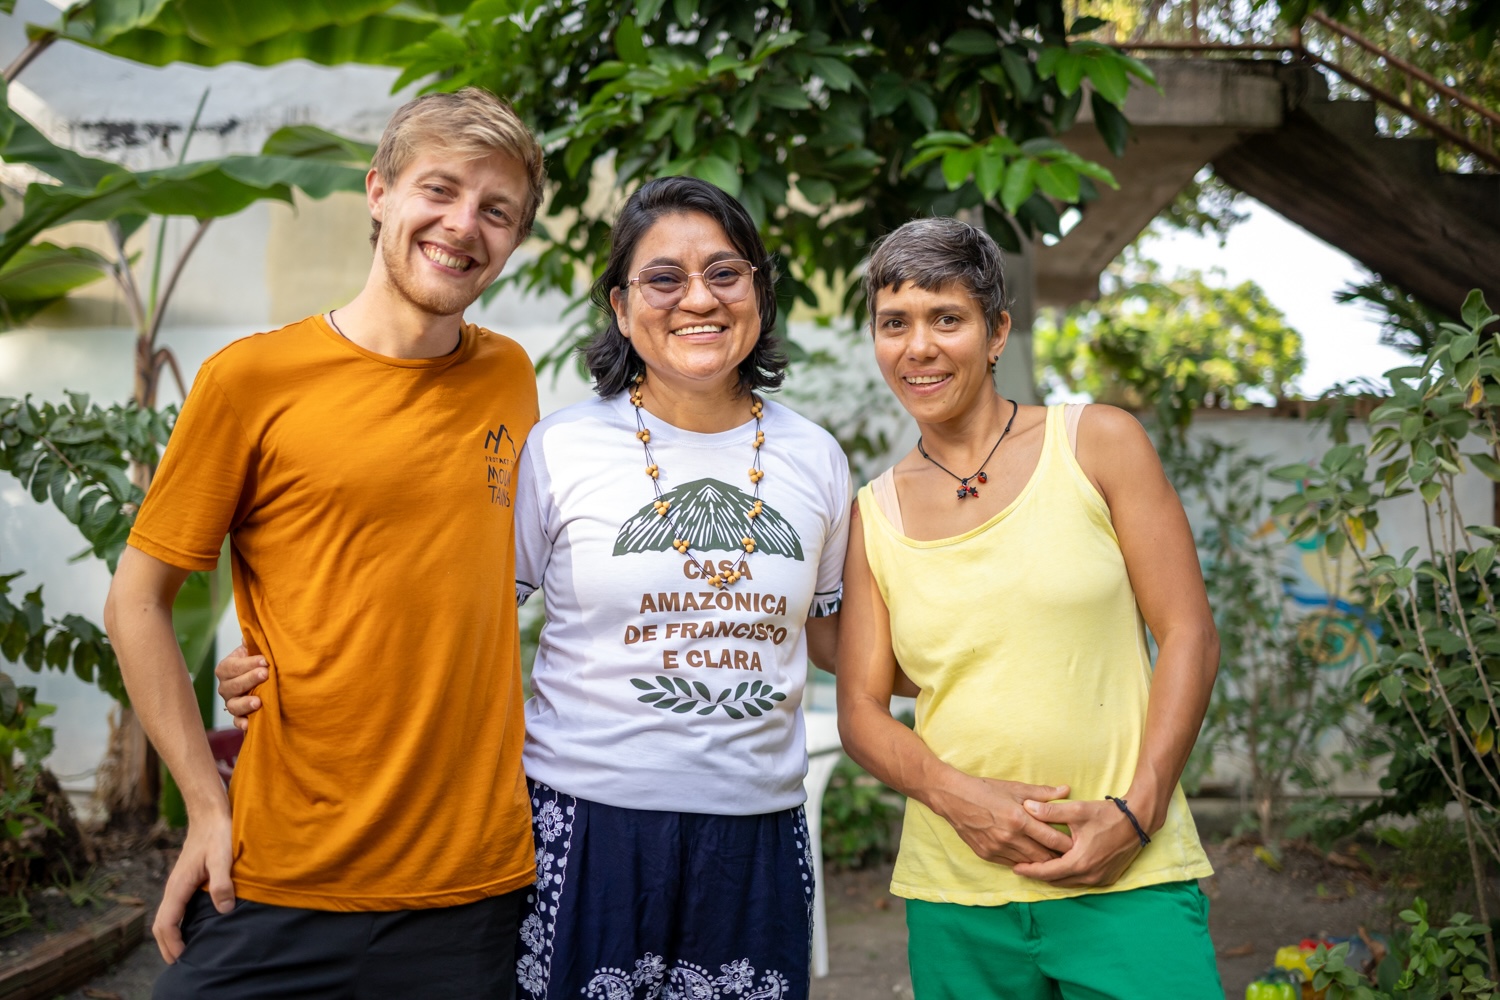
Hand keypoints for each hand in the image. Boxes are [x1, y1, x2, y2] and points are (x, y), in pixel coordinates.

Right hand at [155, 809, 233, 962]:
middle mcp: (173, 888)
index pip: (167, 923)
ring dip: (171, 936)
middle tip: (181, 965)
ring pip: (166, 917)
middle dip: (168, 946)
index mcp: (178, 886)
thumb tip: (224, 910)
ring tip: (184, 953)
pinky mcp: (185, 881)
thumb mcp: (223, 856)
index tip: (183, 959)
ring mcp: (178, 885)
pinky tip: (191, 929)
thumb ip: (222, 882)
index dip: (173, 943)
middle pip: (161, 925)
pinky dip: (177, 925)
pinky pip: (175, 909)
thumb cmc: (218, 833)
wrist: (210, 812)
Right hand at [215, 645, 266, 731]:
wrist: (263, 676)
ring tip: (258, 701)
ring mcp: (231, 702)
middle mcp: (225, 686)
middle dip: (249, 679)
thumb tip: (249, 636)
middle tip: (265, 674)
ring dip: (244, 703)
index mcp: (226, 668)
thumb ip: (252, 642)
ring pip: (232, 705)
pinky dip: (241, 723)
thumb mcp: (254, 649)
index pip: (232, 666)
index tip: (264, 660)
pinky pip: (236, 721)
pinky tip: (249, 724)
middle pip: (232, 686)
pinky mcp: (239, 716)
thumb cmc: (258, 660)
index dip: (247, 664)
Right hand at [934, 776, 1072, 866]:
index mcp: (1019, 819)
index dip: (1068, 844)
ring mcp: (997, 848)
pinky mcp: (987, 855)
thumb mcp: (1014, 788)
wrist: (953, 798)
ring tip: (1053, 859)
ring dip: (1041, 862)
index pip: (1052, 839)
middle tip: (1070, 855)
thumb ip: (1042, 793)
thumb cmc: (985, 789)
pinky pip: (1012, 864)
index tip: (1078, 843)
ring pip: (1028, 863)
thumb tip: (1066, 790)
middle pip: (1043, 856)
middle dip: (1058, 857)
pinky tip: (1030, 858)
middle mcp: (1009, 837)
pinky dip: (1023, 862)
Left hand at [1010, 798, 1143, 887]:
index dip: (1030, 870)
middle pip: (1057, 881)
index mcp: (1080, 862)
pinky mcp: (1108, 878)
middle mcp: (1090, 875)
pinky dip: (1069, 876)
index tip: (1015, 867)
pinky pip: (1082, 881)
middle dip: (1039, 874)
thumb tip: (1026, 806)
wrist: (1139, 820)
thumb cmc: (1107, 814)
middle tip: (1023, 865)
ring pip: (1069, 883)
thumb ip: (1050, 811)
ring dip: (1054, 876)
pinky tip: (1061, 865)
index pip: (1048, 872)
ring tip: (1038, 866)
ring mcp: (1101, 879)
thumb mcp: (1077, 810)